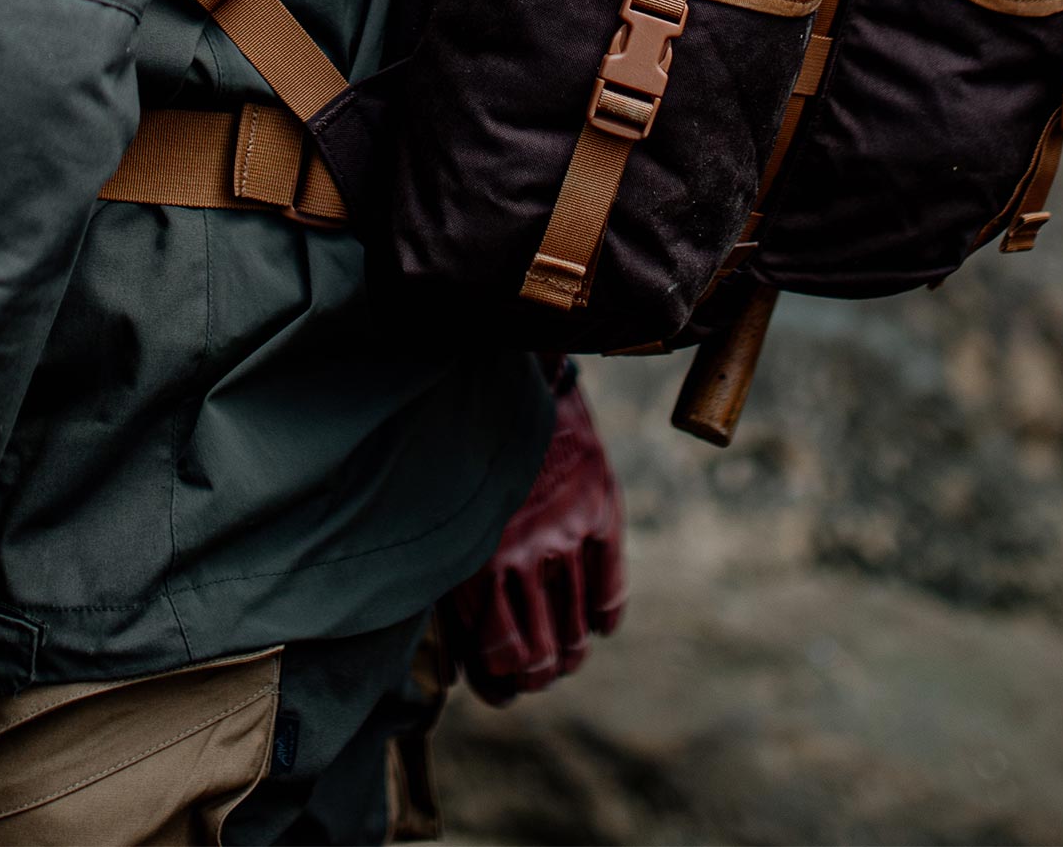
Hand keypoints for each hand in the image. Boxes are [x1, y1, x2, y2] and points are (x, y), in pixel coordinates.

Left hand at [442, 373, 627, 703]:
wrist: (510, 376)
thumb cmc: (465, 452)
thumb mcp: (450, 517)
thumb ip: (459, 580)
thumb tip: (468, 652)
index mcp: (477, 562)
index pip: (498, 659)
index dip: (501, 685)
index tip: (501, 686)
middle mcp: (525, 556)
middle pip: (544, 658)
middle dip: (539, 677)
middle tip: (536, 672)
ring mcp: (567, 536)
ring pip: (578, 634)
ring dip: (572, 655)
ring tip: (566, 653)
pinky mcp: (600, 513)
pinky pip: (611, 592)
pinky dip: (607, 617)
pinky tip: (600, 622)